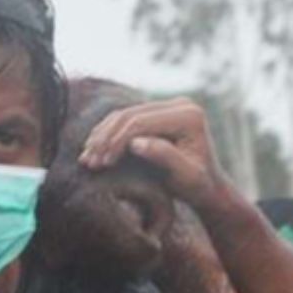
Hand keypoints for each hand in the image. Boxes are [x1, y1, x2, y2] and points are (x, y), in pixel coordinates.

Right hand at [78, 97, 229, 212]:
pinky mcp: (159, 114)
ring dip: (103, 136)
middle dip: (106, 138)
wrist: (207, 188)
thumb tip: (135, 144)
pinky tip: (93, 150)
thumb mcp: (185, 176)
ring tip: (86, 158)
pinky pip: (127, 119)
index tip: (102, 163)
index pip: (142, 121)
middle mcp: (180, 104)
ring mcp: (169, 107)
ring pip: (125, 115)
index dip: (118, 140)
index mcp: (188, 116)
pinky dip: (108, 134)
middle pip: (131, 114)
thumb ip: (164, 157)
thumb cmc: (198, 187)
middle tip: (88, 161)